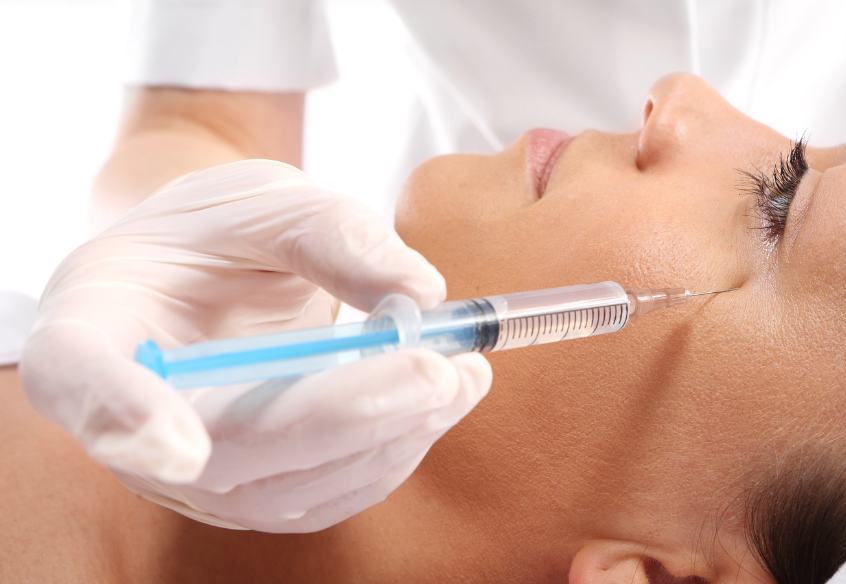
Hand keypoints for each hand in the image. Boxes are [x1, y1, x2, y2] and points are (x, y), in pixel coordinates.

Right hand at [20, 160, 490, 531]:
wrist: (207, 277)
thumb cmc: (217, 235)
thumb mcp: (260, 199)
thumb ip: (328, 230)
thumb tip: (420, 290)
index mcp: (92, 328)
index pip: (82, 380)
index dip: (124, 418)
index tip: (179, 446)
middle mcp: (131, 423)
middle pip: (223, 453)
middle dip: (339, 419)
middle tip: (434, 371)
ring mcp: (195, 474)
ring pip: (288, 490)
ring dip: (388, 438)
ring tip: (463, 375)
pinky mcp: (257, 491)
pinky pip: (326, 494)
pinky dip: (394, 451)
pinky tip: (444, 398)